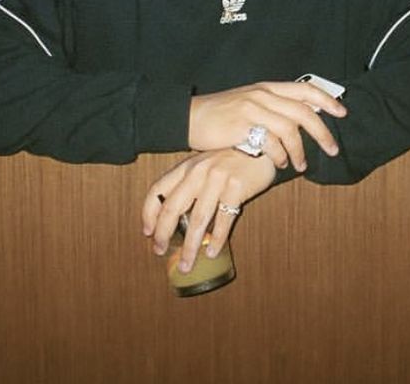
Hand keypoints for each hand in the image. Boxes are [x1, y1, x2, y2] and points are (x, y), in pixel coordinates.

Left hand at [141, 149, 276, 273]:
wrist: (261, 146)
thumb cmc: (230, 159)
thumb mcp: (204, 165)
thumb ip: (189, 183)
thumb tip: (173, 216)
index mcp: (186, 167)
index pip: (157, 190)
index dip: (148, 213)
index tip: (148, 232)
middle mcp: (198, 172)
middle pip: (172, 208)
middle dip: (163, 234)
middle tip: (159, 251)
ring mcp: (217, 179)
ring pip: (198, 219)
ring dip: (190, 246)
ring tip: (186, 264)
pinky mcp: (236, 187)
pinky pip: (224, 219)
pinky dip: (217, 239)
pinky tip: (212, 252)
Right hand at [188, 81, 346, 171]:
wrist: (189, 117)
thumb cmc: (220, 114)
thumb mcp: (248, 102)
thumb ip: (272, 107)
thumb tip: (300, 120)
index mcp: (267, 88)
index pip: (304, 89)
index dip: (326, 100)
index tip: (342, 112)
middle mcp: (262, 95)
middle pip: (304, 112)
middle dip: (323, 132)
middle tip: (332, 149)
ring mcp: (252, 109)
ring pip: (290, 130)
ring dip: (300, 151)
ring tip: (300, 165)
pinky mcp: (242, 126)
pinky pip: (270, 143)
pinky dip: (279, 156)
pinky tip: (278, 163)